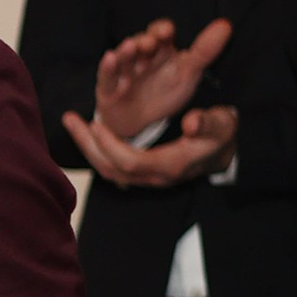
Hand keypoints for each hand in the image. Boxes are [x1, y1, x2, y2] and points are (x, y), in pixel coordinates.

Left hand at [63, 100, 236, 188]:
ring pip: (109, 170)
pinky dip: (98, 149)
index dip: (110, 145)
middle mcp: (154, 176)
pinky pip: (113, 165)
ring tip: (73, 122)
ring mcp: (147, 176)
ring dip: (88, 147)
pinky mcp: (143, 171)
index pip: (129, 162)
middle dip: (87, 146)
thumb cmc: (222, 136)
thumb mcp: (222, 125)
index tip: (95, 123)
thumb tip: (191, 122)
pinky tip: (88, 131)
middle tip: (70, 119)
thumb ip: (208, 123)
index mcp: (170, 165)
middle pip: (111, 169)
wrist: (226, 153)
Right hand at [89, 14, 231, 143]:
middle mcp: (140, 56)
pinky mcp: (108, 89)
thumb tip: (225, 25)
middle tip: (150, 42)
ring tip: (130, 47)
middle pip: (140, 43)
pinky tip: (109, 58)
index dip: (162, 30)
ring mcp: (123, 71)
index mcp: (160, 50)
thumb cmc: (165, 93)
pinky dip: (107, 67)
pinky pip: (106, 76)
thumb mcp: (188, 73)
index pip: (160, 33)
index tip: (167, 32)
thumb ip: (205, 51)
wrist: (141, 122)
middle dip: (144, 41)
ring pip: (123, 57)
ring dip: (125, 50)